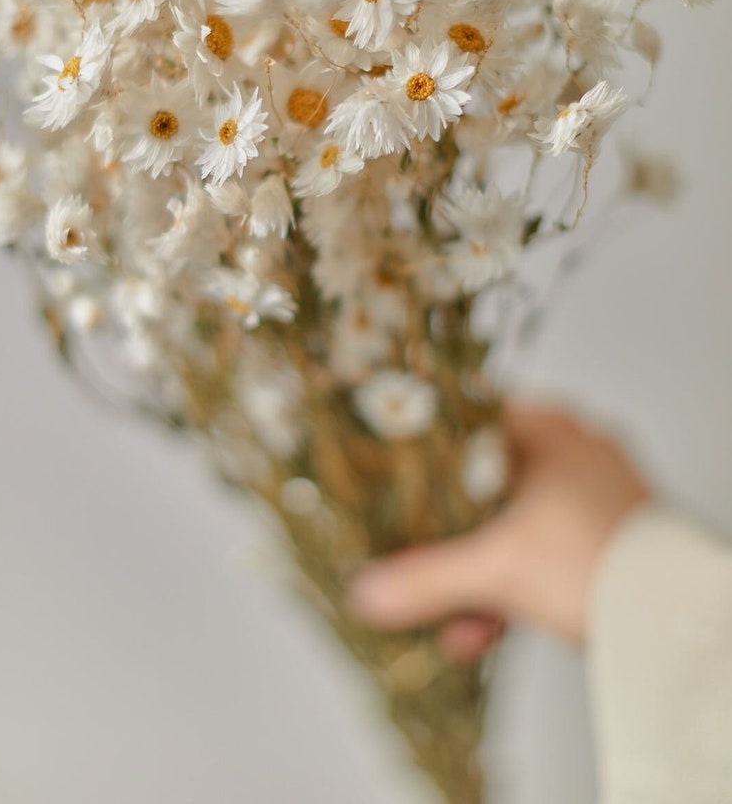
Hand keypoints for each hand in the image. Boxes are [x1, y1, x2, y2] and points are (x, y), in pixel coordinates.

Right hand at [348, 403, 651, 656]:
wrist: (680, 621)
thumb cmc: (602, 562)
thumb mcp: (498, 568)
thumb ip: (426, 578)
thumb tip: (366, 591)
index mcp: (551, 426)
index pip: (469, 418)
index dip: (425, 451)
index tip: (393, 477)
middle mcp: (576, 447)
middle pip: (486, 480)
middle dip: (449, 537)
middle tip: (417, 564)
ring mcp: (596, 489)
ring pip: (515, 520)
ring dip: (478, 572)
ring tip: (455, 622)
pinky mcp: (610, 533)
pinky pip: (544, 548)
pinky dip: (514, 582)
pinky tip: (487, 629)